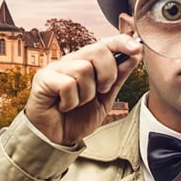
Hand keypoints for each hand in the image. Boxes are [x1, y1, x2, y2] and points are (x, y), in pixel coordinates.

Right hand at [25, 35, 141, 145]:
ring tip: (77, 103)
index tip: (137, 49)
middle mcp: (72, 61)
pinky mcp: (43, 78)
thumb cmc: (78, 117)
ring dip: (86, 94)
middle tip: (101, 91)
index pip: (106, 44)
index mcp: (87, 63)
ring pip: (83, 69)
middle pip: (98, 50)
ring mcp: (56, 68)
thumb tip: (134, 56)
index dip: (122, 42)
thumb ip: (118, 78)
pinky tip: (64, 106)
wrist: (58, 138)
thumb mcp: (105, 98)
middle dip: (108, 74)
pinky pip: (68, 84)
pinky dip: (71, 101)